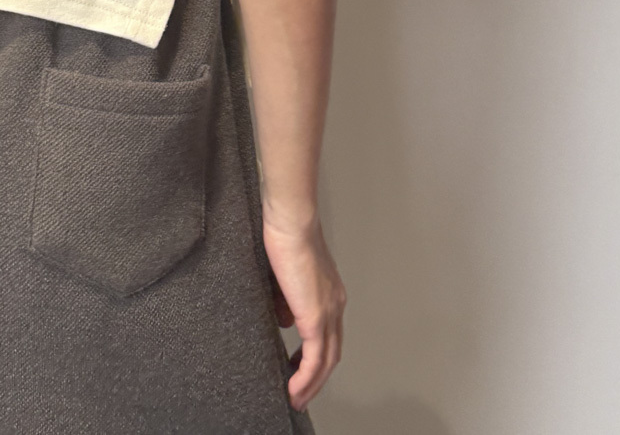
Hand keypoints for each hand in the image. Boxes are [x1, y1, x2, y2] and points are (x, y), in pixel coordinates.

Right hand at [263, 216, 345, 411]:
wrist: (291, 221)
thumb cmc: (284, 234)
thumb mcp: (284, 273)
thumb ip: (286, 298)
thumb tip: (284, 320)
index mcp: (329, 292)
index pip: (328, 334)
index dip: (317, 356)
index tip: (300, 369)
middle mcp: (335, 304)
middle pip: (332, 353)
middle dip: (316, 378)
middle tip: (300, 393)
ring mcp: (329, 311)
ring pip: (327, 361)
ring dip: (312, 385)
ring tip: (296, 399)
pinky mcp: (316, 317)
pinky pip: (315, 359)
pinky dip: (306, 378)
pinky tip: (293, 389)